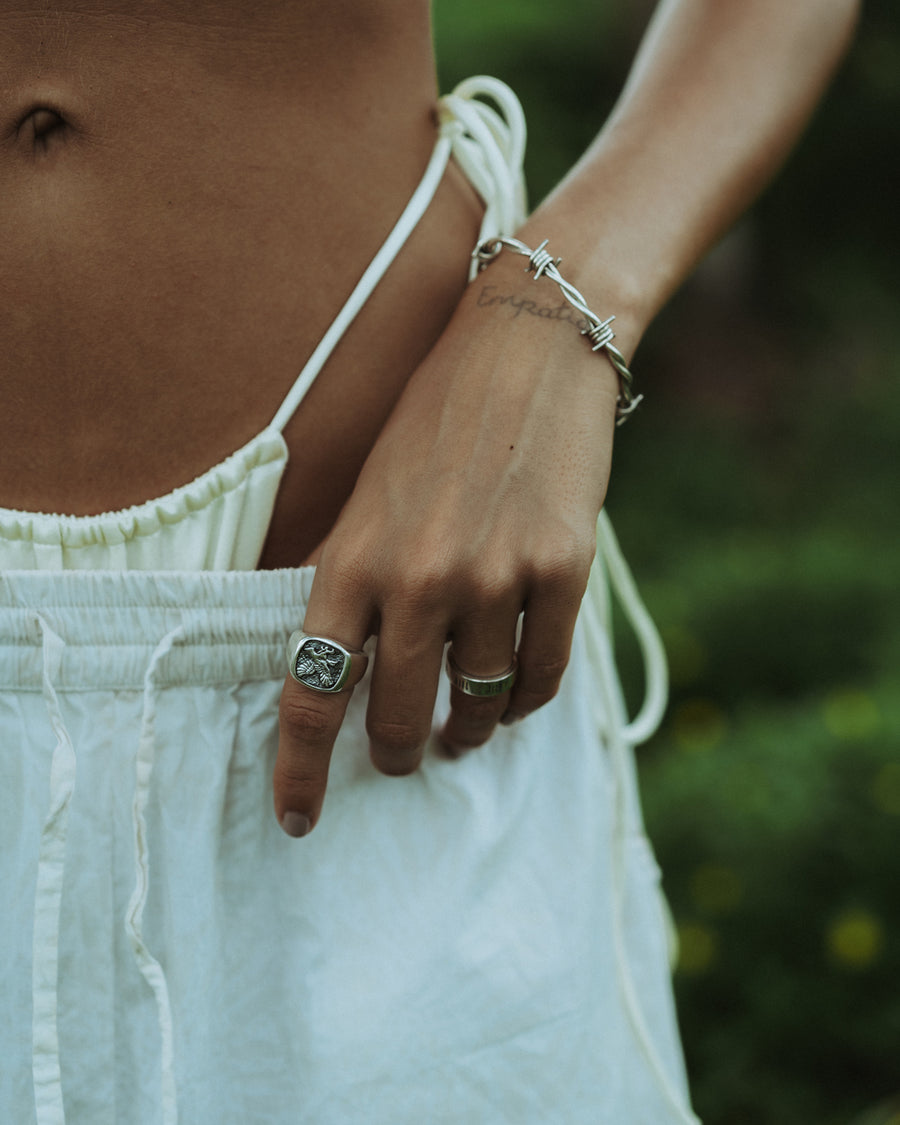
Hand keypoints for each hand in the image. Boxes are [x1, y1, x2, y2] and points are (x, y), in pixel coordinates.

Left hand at [273, 259, 621, 835]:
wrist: (526, 351)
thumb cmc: (437, 423)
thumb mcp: (368, 497)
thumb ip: (352, 581)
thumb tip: (344, 670)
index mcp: (352, 559)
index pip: (310, 691)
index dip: (298, 770)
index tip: (297, 820)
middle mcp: (417, 578)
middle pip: (398, 718)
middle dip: (398, 753)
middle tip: (403, 755)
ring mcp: (494, 577)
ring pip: (478, 706)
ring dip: (467, 730)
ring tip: (464, 729)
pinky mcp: (561, 569)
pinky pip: (542, 676)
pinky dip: (526, 702)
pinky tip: (515, 699)